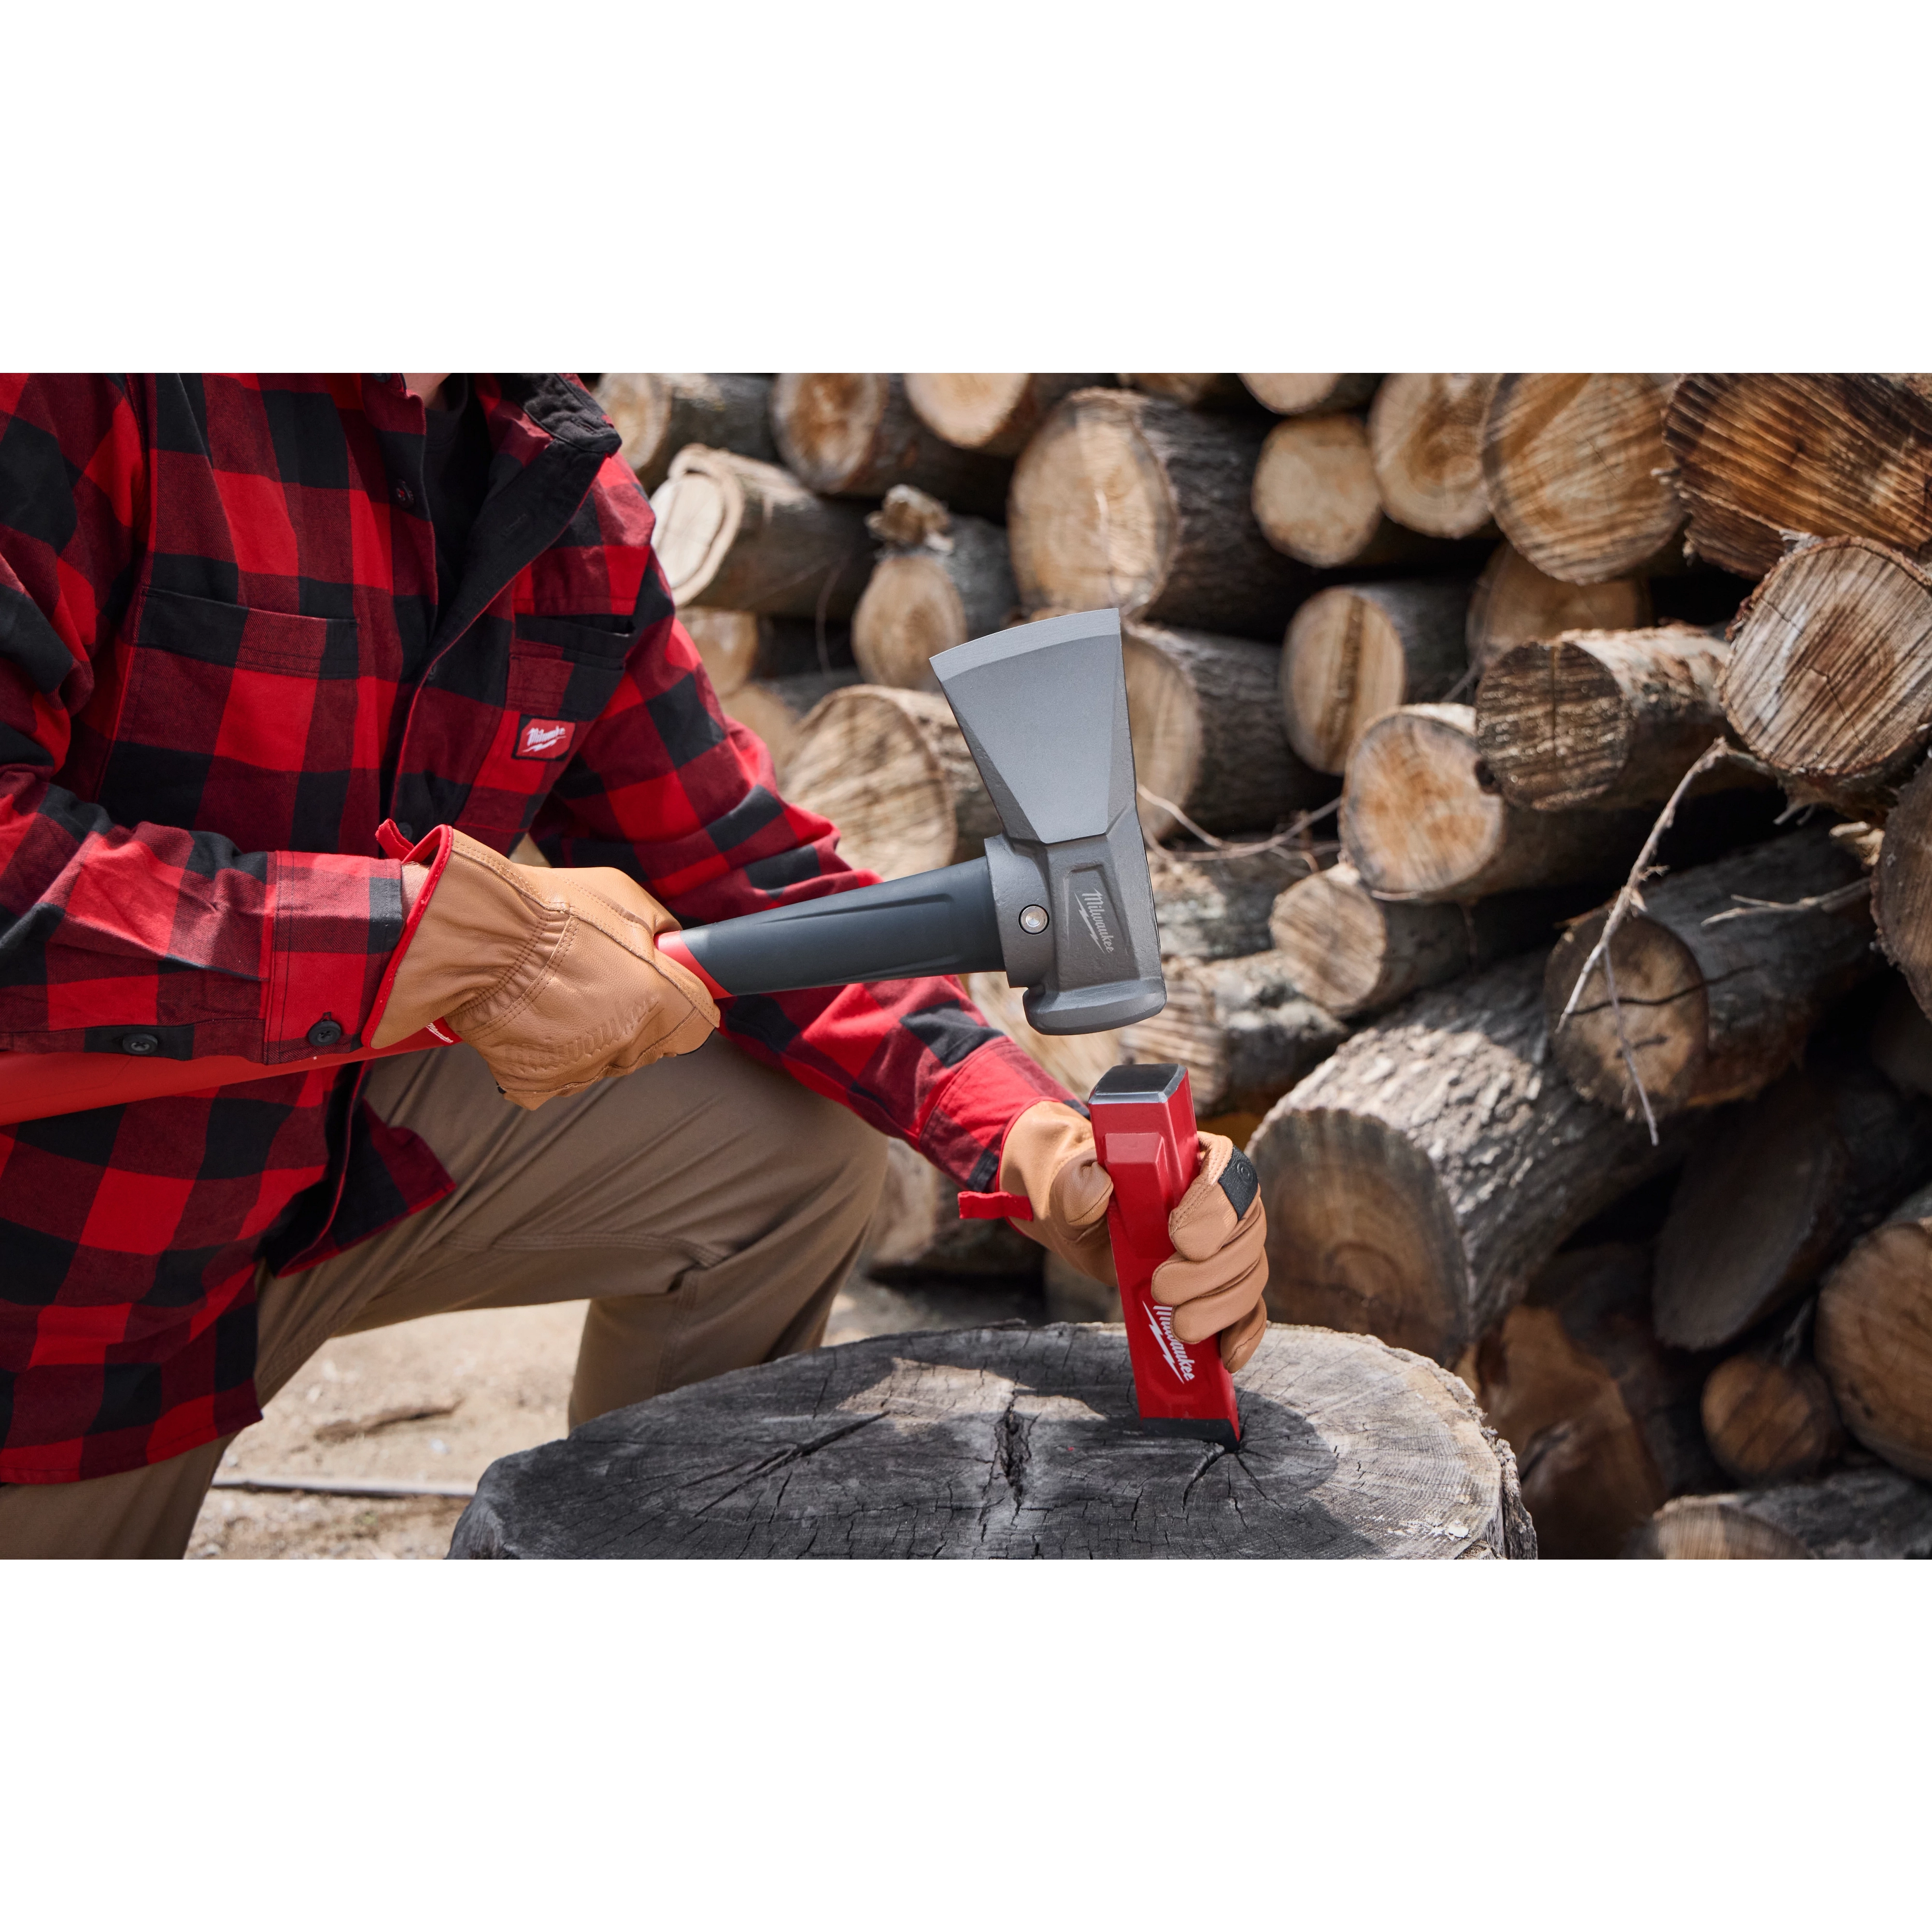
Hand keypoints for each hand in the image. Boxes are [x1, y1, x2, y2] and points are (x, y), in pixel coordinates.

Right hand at [373, 829, 717, 1107]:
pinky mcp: (538, 1083)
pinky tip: (532, 1018)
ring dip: (592, 1036)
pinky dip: (548, 1054)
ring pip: (605, 1061)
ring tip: (556, 993)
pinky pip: (558, 1076)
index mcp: (659, 999)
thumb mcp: (626, 898)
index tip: (667, 990)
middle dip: (635, 1016)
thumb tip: (671, 946)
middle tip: (595, 981)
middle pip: (651, 1044)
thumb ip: (659, 930)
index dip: (682, 1003)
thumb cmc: (546, 909)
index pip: (698, 1023)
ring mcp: (581, 1068)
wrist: (470, 935)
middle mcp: (626, 1041)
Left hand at [998, 1101, 1268, 1369]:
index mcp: (1196, 1160)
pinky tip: (1227, 1355)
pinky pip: (1250, 1310)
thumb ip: (1082, 1185)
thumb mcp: (1073, 1185)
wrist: (1084, 1225)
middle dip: (1210, 1270)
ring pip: (1250, 1275)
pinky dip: (1244, 1334)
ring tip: (1180, 1325)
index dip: (1215, 1206)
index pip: (1229, 1172)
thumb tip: (1101, 1191)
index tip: (1178, 1237)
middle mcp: (1224, 1201)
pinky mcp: (1222, 1287)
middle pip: (1248, 1232)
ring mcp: (1227, 1247)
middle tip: (1161, 1288)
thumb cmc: (1085, 1192)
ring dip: (1220, 1306)